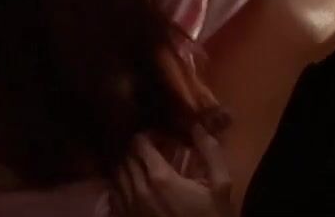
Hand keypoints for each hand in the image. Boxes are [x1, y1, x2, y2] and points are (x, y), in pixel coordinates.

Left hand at [113, 128, 233, 216]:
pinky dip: (120, 186)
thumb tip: (198, 127)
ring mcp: (129, 208)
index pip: (140, 143)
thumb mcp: (221, 187)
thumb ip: (211, 153)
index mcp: (160, 177)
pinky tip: (135, 189)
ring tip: (143, 167)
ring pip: (117, 175)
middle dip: (137, 149)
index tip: (161, 137)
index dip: (148, 135)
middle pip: (126, 157)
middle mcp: (138, 189)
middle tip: (153, 151)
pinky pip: (114, 196)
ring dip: (127, 166)